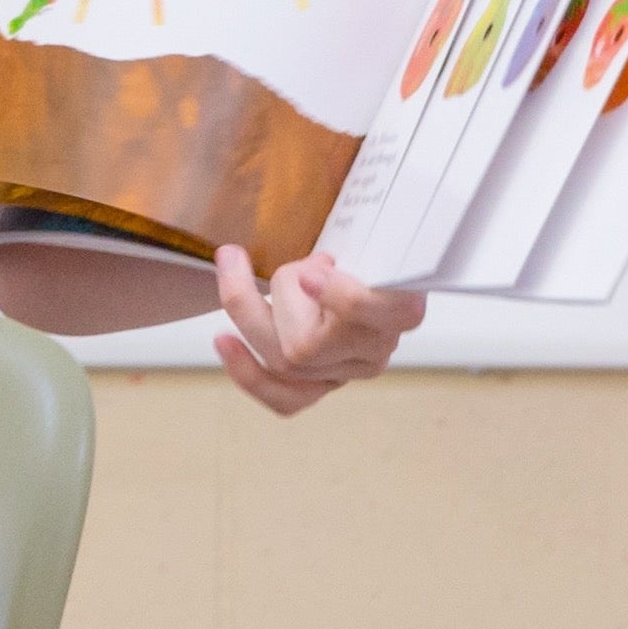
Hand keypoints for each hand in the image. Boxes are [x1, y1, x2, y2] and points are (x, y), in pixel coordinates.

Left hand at [212, 246, 424, 416]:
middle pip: (306, 345)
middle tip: (245, 257)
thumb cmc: (373, 245)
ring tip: (246, 272)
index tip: (311, 273)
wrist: (381, 265)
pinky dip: (248, 373)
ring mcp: (349, 371)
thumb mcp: (373, 231)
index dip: (344, 300)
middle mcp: (375, 348)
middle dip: (274, 293)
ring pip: (284, 363)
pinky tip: (224, 342)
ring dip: (252, 313)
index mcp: (403, 308)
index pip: (386, 315)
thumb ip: (361, 238)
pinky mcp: (324, 384)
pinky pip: (285, 398)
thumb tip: (313, 270)